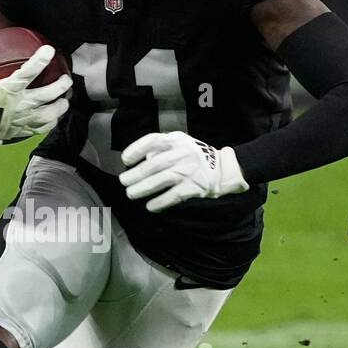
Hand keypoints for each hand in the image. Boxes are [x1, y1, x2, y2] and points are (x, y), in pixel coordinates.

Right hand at [0, 34, 71, 153]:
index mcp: (8, 89)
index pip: (30, 71)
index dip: (41, 59)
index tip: (50, 50)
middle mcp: (19, 104)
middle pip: (48, 94)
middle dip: (61, 85)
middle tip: (66, 78)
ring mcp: (22, 119)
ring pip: (50, 113)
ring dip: (61, 106)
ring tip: (65, 99)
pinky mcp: (22, 131)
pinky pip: (43, 128)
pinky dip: (51, 121)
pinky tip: (54, 116)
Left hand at [119, 132, 248, 210]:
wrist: (223, 168)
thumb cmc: (194, 156)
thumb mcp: (180, 144)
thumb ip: (161, 150)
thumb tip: (141, 160)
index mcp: (176, 140)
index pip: (153, 141)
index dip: (137, 149)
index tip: (125, 160)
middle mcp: (182, 153)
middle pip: (154, 164)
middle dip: (136, 174)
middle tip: (124, 182)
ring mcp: (189, 170)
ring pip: (162, 180)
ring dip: (144, 188)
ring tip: (131, 194)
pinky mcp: (194, 187)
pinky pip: (174, 195)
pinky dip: (161, 202)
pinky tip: (150, 207)